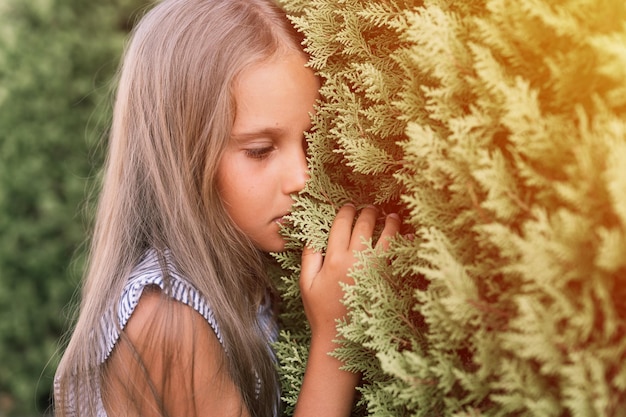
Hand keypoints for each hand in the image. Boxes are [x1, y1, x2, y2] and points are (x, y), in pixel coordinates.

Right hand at [299, 204, 400, 339]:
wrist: (340, 339)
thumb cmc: (321, 312)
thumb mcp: (307, 284)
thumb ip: (309, 258)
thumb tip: (313, 236)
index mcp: (334, 259)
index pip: (341, 225)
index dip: (346, 211)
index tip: (349, 206)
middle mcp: (355, 260)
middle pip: (364, 226)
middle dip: (368, 212)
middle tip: (371, 207)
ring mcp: (374, 270)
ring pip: (386, 237)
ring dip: (390, 222)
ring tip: (392, 215)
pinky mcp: (388, 281)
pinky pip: (398, 257)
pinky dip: (404, 245)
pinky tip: (408, 237)